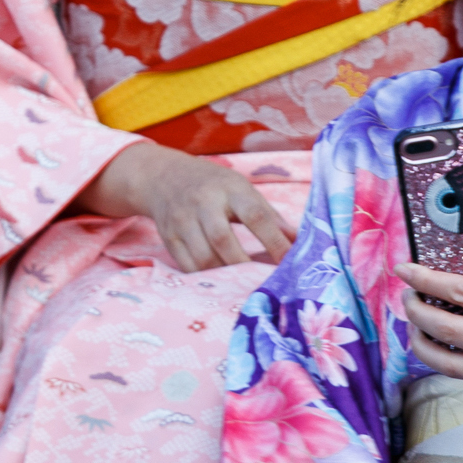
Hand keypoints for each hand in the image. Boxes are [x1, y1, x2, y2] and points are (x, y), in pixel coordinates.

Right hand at [77, 138, 292, 273]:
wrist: (163, 177)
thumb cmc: (214, 185)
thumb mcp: (243, 189)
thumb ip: (270, 216)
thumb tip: (299, 241)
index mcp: (229, 189)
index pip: (255, 215)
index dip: (274, 240)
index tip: (289, 261)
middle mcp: (203, 203)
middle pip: (223, 239)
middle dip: (245, 265)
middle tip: (264, 282)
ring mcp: (182, 221)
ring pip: (203, 258)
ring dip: (225, 276)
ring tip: (244, 285)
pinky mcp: (169, 238)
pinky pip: (188, 267)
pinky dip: (206, 279)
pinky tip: (221, 283)